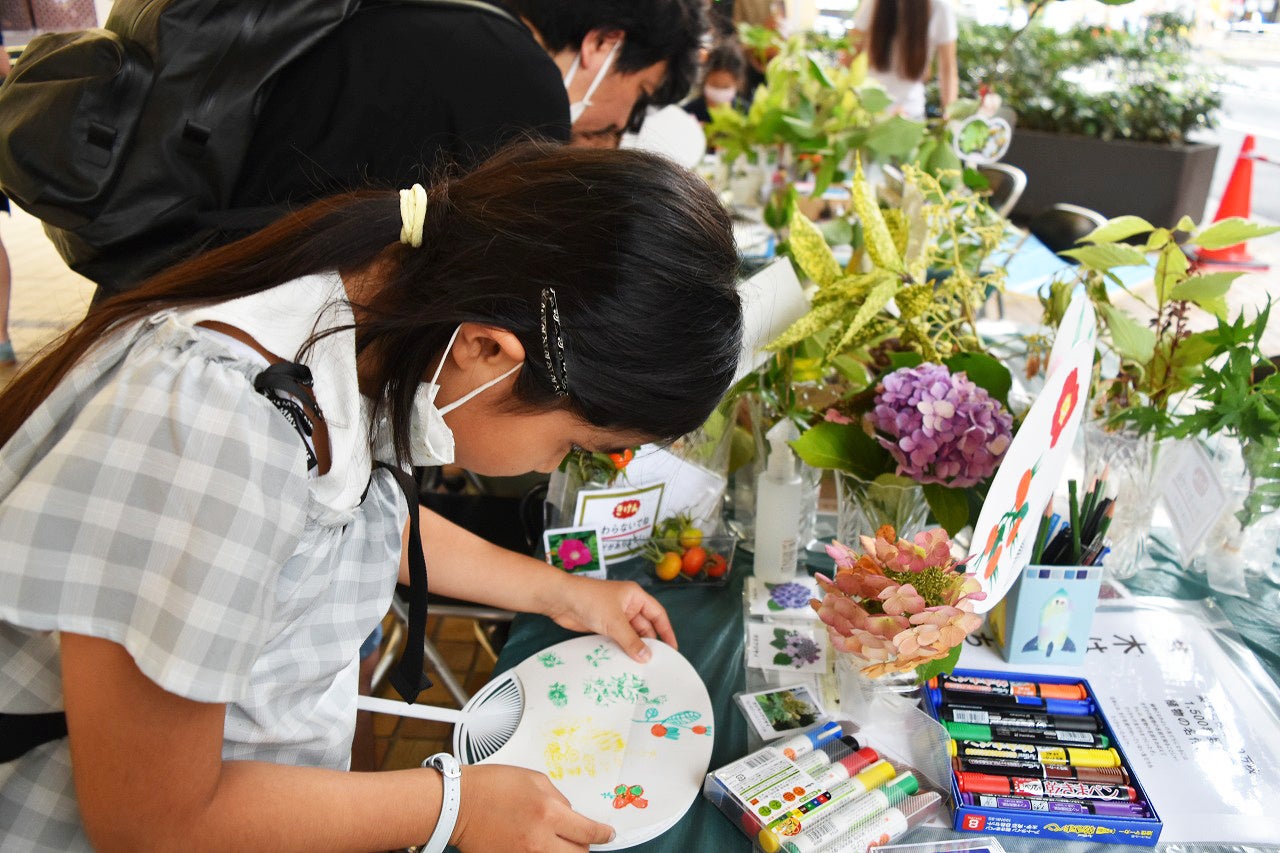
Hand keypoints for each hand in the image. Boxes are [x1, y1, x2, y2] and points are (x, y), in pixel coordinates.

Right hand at [452, 764, 613, 851]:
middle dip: (584, 847)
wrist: (460, 804)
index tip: (607, 835)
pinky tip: (539, 844)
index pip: (588, 832)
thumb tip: (570, 814)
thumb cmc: (492, 786)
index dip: (603, 835)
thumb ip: (558, 798)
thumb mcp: (535, 780)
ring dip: (564, 852)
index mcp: (548, 812)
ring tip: (557, 840)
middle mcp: (539, 839)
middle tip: (582, 839)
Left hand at [545, 575, 677, 661]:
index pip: (657, 615)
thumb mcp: (615, 621)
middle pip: (645, 626)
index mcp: (635, 597)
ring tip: (642, 668)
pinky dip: (622, 649)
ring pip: (631, 635)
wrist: (560, 600)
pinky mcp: (603, 626)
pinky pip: (618, 640)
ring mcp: (615, 616)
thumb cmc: (590, 600)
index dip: (666, 631)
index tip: (672, 649)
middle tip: (656, 663)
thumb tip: (647, 657)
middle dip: (649, 643)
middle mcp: (628, 606)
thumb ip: (631, 640)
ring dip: (634, 648)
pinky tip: (625, 663)